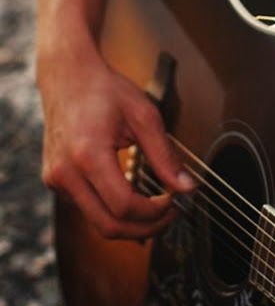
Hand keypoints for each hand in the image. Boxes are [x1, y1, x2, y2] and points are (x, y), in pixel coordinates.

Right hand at [39, 51, 193, 239]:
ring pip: (96, 222)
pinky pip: (87, 209)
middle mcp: (65, 173)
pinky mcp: (55, 181)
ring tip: (158, 209)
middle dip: (145, 228)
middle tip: (171, 216)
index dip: (154, 211)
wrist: (68, 77)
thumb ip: (165, 155)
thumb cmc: (106, 91)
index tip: (175, 200)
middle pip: (107, 225)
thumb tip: (187, 187)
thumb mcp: (145, 116)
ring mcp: (56, 180)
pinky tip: (135, 199)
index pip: (123, 205)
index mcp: (87, 154)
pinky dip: (113, 211)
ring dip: (130, 224)